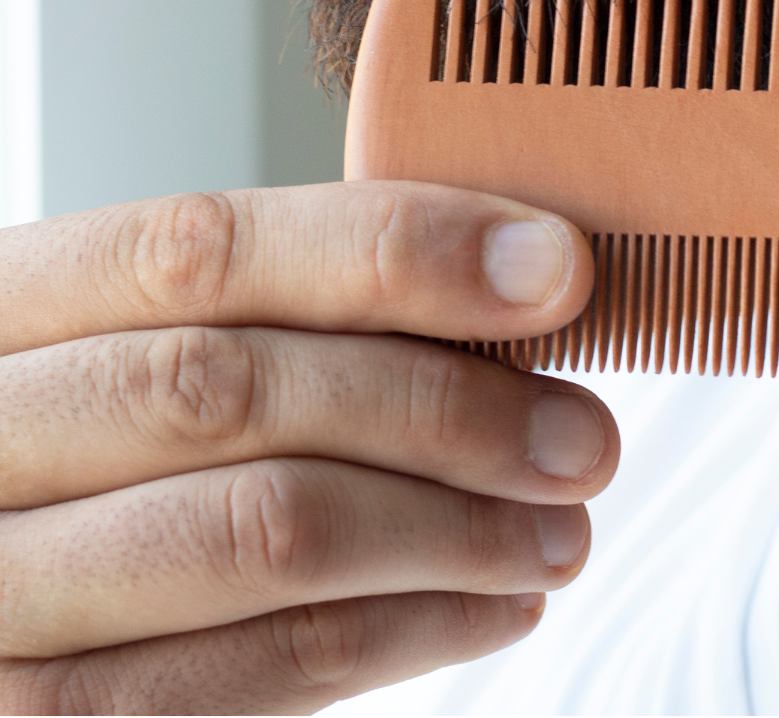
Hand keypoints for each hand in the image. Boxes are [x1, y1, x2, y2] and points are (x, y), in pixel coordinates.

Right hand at [0, 181, 613, 713]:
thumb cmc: (104, 426)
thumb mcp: (145, 338)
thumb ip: (284, 311)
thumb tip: (508, 283)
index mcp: (15, 301)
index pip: (205, 249)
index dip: (394, 250)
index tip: (551, 270)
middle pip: (237, 393)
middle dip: (441, 409)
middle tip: (581, 435)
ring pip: (259, 530)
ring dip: (449, 531)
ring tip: (562, 528)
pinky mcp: (42, 714)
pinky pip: (247, 673)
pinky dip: (402, 633)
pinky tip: (491, 603)